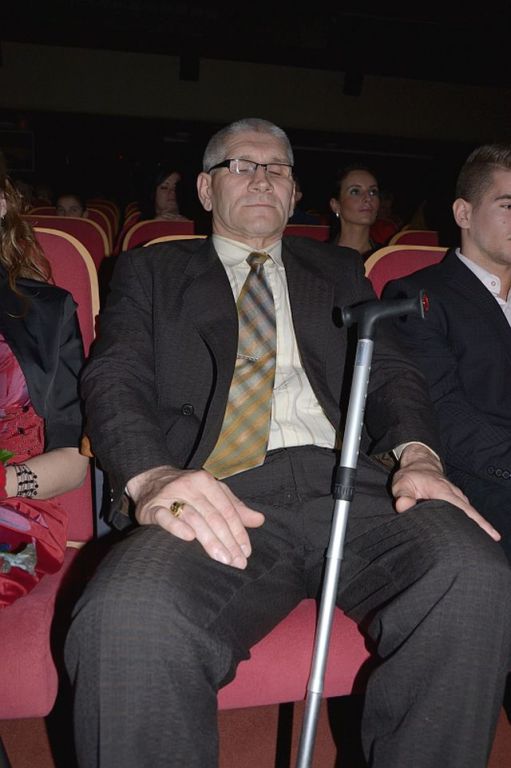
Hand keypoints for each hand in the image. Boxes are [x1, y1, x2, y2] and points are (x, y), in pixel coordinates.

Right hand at [127, 466, 264, 568]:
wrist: (150, 480)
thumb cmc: (188, 490)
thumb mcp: (213, 493)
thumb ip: (235, 507)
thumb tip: (259, 520)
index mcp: (206, 481)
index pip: (227, 509)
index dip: (238, 531)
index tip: (246, 552)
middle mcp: (189, 486)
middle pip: (213, 516)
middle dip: (227, 541)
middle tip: (237, 563)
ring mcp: (170, 495)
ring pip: (194, 518)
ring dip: (209, 540)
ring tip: (222, 559)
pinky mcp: (152, 507)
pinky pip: (165, 517)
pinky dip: (177, 527)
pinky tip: (189, 538)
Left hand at [392, 444, 499, 540]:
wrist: (420, 464)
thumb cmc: (411, 475)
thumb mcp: (402, 483)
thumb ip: (403, 495)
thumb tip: (403, 506)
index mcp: (444, 492)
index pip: (464, 510)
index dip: (478, 522)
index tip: (491, 534)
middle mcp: (455, 495)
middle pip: (471, 515)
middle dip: (481, 529)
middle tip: (486, 548)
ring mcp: (457, 498)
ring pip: (469, 514)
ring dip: (476, 527)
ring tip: (482, 546)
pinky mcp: (455, 501)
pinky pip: (465, 513)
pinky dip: (471, 523)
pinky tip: (473, 536)